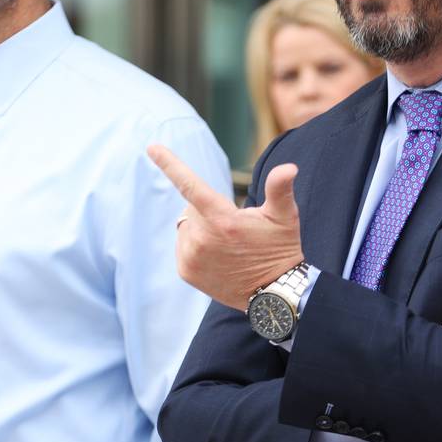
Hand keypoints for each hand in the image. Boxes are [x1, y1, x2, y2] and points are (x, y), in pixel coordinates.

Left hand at [147, 145, 303, 310]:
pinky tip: (217, 256)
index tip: (152, 147)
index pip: (190, 185)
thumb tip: (290, 168)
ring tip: (226, 244)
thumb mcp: (285, 216)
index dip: (170, 164)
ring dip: (200, 228)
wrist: (273, 293)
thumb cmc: (281, 248)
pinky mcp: (186, 271)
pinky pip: (183, 245)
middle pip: (191, 207)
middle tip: (233, 226)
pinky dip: (195, 245)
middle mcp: (202, 238)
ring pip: (186, 226)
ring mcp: (191, 256)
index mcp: (222, 219)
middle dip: (206, 210)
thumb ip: (281, 189)